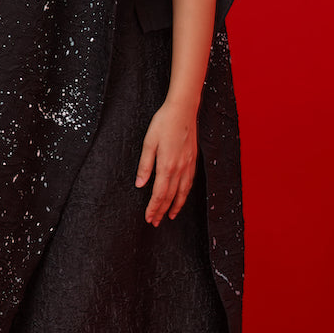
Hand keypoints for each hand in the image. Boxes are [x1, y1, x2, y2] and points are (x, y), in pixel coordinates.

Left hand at [135, 100, 197, 225]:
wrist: (183, 110)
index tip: (148, 218)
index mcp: (166, 166)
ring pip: (182, 192)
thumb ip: (145, 166)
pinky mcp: (193, 159)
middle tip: (155, 222)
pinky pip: (189, 182)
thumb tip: (140, 185)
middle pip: (170, 197)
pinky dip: (185, 194)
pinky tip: (182, 196)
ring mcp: (188, 164)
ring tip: (170, 216)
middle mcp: (179, 168)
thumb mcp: (149, 142)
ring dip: (176, 206)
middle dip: (162, 211)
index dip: (153, 208)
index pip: (159, 194)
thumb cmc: (163, 123)